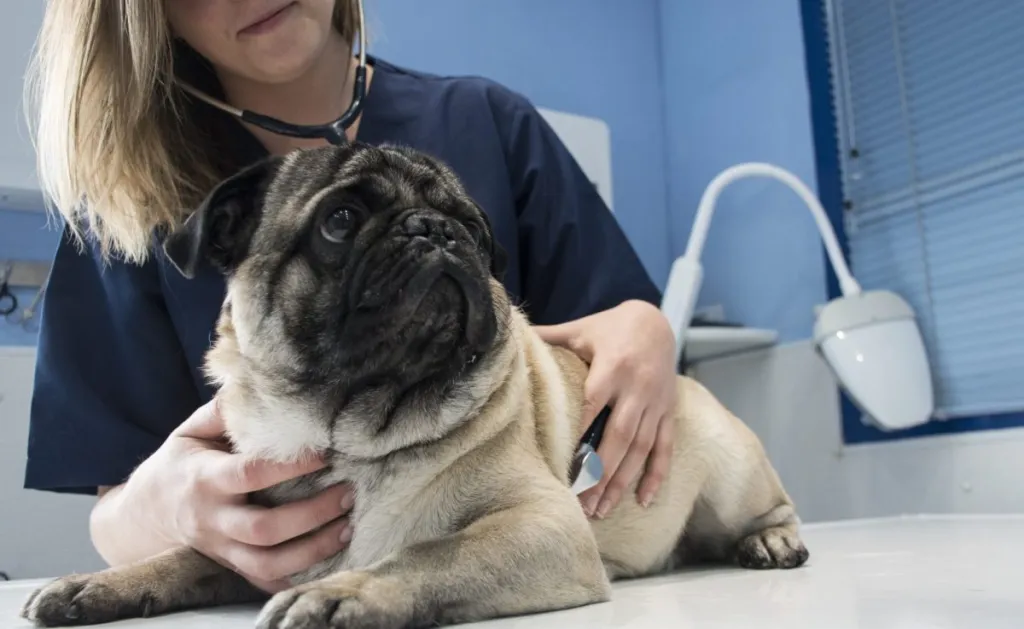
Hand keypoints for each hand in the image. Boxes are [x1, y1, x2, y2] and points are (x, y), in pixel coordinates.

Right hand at [119, 399, 353, 592]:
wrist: (143, 516)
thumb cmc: (178, 465)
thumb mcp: (189, 432)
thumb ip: (222, 411)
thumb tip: (252, 380)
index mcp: (204, 480)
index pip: (251, 474)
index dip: (290, 466)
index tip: (326, 452)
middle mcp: (213, 520)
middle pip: (265, 529)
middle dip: (312, 514)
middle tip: (348, 492)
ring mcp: (222, 549)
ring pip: (269, 563)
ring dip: (314, 549)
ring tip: (348, 527)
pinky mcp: (231, 567)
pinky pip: (266, 582)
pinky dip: (298, 577)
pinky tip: (330, 559)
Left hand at [535, 300, 677, 517]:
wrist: (657, 320)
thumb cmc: (610, 326)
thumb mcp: (580, 329)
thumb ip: (550, 338)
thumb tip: (512, 340)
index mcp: (612, 367)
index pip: (592, 406)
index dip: (578, 435)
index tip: (561, 466)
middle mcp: (637, 388)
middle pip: (619, 437)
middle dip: (601, 473)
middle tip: (582, 505)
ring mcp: (656, 402)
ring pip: (641, 448)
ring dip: (622, 482)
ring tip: (602, 509)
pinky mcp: (669, 411)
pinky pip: (665, 447)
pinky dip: (656, 475)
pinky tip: (643, 501)